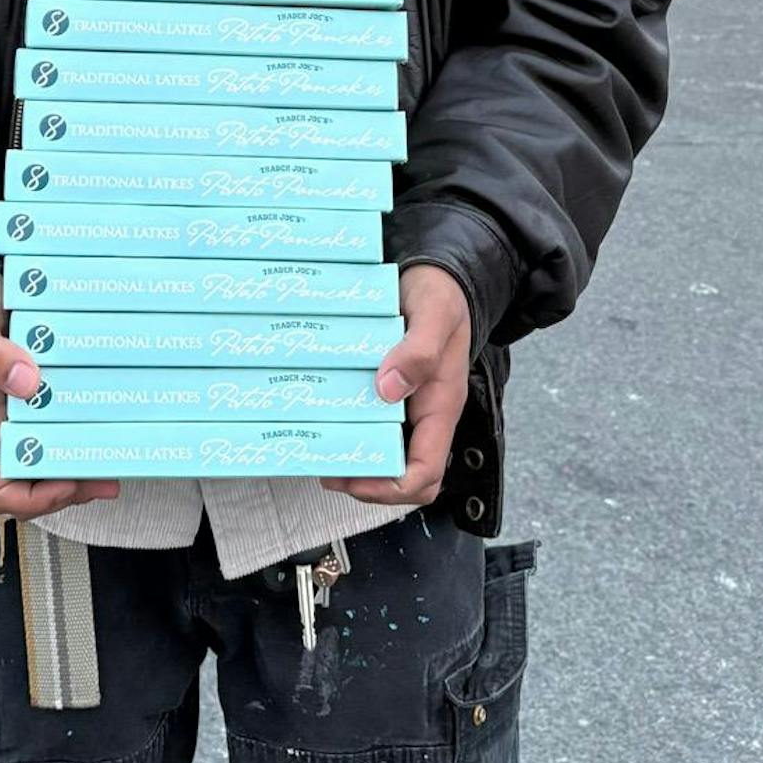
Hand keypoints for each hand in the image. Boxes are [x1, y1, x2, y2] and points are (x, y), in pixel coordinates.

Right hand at [0, 265, 121, 519]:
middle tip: (108, 475)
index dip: (36, 499)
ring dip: (79, 470)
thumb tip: (28, 383)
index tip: (69, 478)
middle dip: (70, 488)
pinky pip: (53, 435)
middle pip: (30, 487)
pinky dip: (77, 439)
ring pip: (45, 465)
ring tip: (114, 459)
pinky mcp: (29, 402)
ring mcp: (12, 419)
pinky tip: (103, 427)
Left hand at [321, 262, 471, 509]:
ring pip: (387, 454)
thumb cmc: (441, 294)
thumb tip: (389, 389)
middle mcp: (426, 413)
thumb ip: (417, 351)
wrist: (439, 274)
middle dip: (366, 481)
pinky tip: (325, 419)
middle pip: (404, 475)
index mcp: (441, 406)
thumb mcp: (434, 314)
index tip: (354, 479)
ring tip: (320, 446)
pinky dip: (350, 430)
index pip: (426, 473)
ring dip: (355, 459)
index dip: (390, 489)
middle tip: (327, 466)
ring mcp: (409, 405)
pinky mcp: (392, 391)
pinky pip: (374, 425)